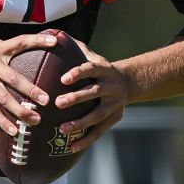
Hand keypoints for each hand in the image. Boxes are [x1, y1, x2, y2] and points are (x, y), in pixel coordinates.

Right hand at [0, 32, 58, 135]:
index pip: (20, 42)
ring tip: (35, 120)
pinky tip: (13, 130)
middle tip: (46, 100)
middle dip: (31, 90)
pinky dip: (3, 121)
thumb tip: (27, 47)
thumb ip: (6, 50)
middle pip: (14, 78)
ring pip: (4, 98)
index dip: (37, 40)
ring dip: (20, 111)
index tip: (54, 41)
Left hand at [49, 38, 129, 155]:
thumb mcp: (94, 56)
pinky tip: (71, 147)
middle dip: (76, 99)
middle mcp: (112, 86)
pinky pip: (99, 131)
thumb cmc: (101, 70)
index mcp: (105, 69)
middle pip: (94, 93)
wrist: (129, 83)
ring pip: (97, 115)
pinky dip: (86, 140)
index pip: (92, 68)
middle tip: (58, 103)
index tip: (63, 78)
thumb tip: (54, 36)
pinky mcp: (114, 118)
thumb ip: (76, 48)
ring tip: (62, 128)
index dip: (79, 73)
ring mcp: (115, 104)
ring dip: (80, 123)